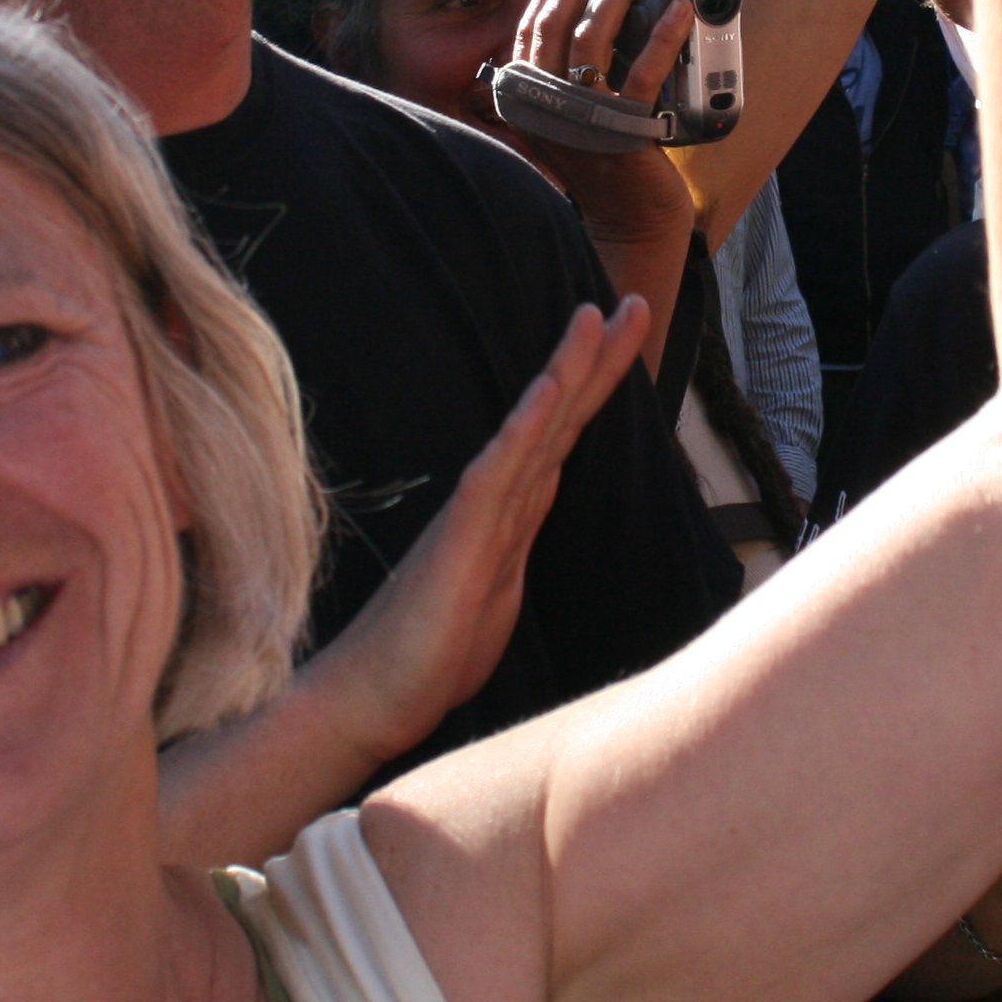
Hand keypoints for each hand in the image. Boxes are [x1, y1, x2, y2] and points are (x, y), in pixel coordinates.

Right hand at [301, 299, 649, 759]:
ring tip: (593, 319)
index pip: (560, 437)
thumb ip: (516, 542)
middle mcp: (494, 503)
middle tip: (633, 300)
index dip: (595, 386)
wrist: (369, 700)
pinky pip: (497, 476)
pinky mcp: (459, 543)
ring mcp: (475, 518)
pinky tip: (548, 393)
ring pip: (530, 431)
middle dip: (596, 360)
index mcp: (507, 514)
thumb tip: (538, 499)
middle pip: (555, 418)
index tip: (626, 337)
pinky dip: (524, 431)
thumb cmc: (428, 655)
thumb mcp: (496, 595)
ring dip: (565, 374)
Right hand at [500, 0, 701, 265]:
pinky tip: (683, 10)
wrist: (629, 226)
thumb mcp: (568, 119)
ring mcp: (581, 120)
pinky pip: (644, 72)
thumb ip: (561, 78)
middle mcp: (544, 107)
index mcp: (525, 100)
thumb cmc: (605, 167)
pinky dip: (664, 35)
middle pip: (558, 23)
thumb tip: (587, 11)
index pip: (532, 26)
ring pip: (594, 38)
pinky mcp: (622, 132)